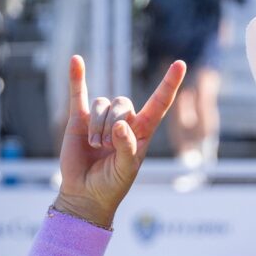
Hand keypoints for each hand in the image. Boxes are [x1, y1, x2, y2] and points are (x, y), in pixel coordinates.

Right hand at [54, 56, 184, 226]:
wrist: (86, 194)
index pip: (159, 104)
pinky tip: (76, 60)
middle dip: (113, 122)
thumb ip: (126, 147)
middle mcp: (124, 122)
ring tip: (94, 146)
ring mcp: (101, 119)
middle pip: (123, 102)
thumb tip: (119, 125)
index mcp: (142, 131)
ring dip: (97, 124)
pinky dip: (76, 78)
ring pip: (102, 104)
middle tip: (105, 147)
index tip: (180, 64)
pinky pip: (78, 94)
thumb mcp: (126, 170)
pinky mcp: (79, 121)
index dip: (169, 84)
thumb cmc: (112, 185)